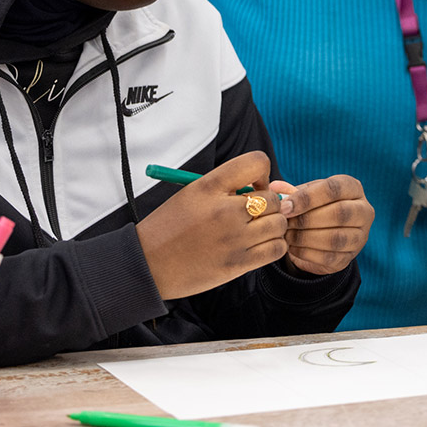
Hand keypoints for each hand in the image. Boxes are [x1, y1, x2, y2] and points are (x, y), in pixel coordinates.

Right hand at [137, 150, 288, 300]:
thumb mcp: (192, 192)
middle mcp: (224, 210)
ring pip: (279, 223)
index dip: (262, 173)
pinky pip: (276, 249)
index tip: (253, 186)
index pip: (257, 162)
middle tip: (254, 213)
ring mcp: (233, 239)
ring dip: (273, 226)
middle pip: (273, 198)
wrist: (147, 265)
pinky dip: (274, 246)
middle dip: (269, 204)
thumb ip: (226, 185)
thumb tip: (261, 186)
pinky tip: (259, 246)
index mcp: (210, 186)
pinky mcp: (236, 264)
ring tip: (257, 230)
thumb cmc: (170, 226)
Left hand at [271, 175, 373, 275]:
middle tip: (284, 222)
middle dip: (307, 219)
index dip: (308, 198)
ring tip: (286, 234)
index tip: (284, 206)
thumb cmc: (315, 206)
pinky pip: (328, 257)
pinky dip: (306, 252)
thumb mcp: (306, 194)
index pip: (334, 189)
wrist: (325, 233)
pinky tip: (291, 246)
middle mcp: (364, 211)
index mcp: (353, 188)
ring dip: (305, 237)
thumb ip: (291, 191)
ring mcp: (360, 237)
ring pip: (334, 238)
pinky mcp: (349, 258)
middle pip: (339, 213)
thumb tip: (274, 187)